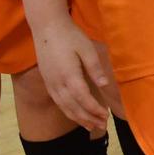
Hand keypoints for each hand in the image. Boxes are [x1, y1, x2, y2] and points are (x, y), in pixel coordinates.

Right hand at [33, 17, 116, 131]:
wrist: (47, 28)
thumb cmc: (70, 36)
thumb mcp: (87, 49)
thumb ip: (95, 68)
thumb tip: (105, 85)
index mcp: (69, 75)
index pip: (83, 98)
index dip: (94, 109)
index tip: (106, 116)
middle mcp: (57, 83)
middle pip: (73, 107)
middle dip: (88, 118)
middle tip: (102, 126)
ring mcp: (50, 84)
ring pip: (64, 107)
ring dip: (78, 118)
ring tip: (91, 126)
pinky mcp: (47, 82)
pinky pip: (58, 102)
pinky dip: (68, 111)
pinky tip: (76, 115)